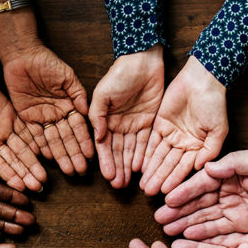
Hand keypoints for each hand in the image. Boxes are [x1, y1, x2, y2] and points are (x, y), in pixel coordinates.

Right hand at [0, 70, 46, 191]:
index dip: (11, 177)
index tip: (22, 188)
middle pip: (14, 161)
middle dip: (26, 174)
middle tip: (39, 187)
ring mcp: (5, 129)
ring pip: (23, 148)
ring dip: (33, 162)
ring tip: (43, 176)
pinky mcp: (12, 115)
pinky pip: (26, 129)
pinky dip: (34, 140)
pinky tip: (43, 151)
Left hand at [4, 45, 93, 175]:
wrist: (23, 55)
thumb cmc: (47, 62)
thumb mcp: (67, 76)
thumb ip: (78, 94)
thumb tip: (88, 112)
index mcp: (68, 105)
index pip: (78, 127)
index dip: (84, 141)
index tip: (90, 156)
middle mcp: (56, 114)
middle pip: (66, 138)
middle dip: (73, 154)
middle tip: (79, 171)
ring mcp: (41, 117)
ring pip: (52, 140)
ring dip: (60, 155)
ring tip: (67, 170)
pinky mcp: (26, 117)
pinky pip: (33, 134)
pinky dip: (40, 146)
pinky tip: (48, 158)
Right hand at [89, 46, 163, 188]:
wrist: (142, 60)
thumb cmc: (119, 74)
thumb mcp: (103, 94)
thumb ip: (97, 117)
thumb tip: (97, 138)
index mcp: (105, 119)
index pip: (104, 145)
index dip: (106, 161)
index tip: (108, 176)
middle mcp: (118, 125)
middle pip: (118, 151)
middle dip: (118, 168)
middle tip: (119, 186)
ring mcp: (134, 124)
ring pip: (132, 150)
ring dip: (130, 166)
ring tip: (129, 183)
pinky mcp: (150, 122)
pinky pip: (147, 142)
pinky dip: (144, 155)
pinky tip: (142, 168)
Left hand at [139, 55, 227, 195]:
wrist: (201, 79)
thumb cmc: (214, 103)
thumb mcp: (218, 130)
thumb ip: (210, 150)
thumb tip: (200, 169)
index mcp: (199, 147)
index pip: (185, 167)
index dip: (176, 179)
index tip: (167, 193)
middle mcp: (184, 143)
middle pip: (170, 164)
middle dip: (160, 178)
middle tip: (149, 193)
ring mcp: (171, 134)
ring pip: (159, 156)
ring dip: (152, 170)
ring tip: (144, 185)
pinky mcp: (160, 124)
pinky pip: (151, 142)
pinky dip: (146, 154)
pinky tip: (140, 166)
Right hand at [157, 148, 247, 238]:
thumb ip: (235, 163)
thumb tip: (207, 166)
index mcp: (230, 172)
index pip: (202, 183)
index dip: (184, 192)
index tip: (167, 200)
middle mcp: (227, 191)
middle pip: (198, 202)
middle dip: (178, 211)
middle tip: (159, 220)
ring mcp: (233, 209)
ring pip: (204, 218)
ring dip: (186, 224)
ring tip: (167, 231)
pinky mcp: (241, 225)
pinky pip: (218, 230)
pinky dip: (202, 234)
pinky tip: (187, 237)